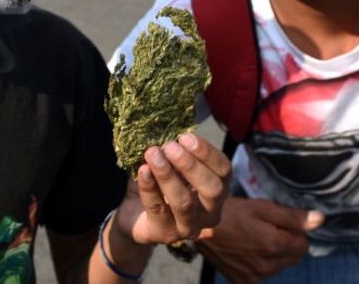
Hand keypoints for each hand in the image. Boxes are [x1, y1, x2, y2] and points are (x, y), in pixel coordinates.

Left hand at [113, 133, 231, 244]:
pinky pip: (158, 209)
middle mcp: (210, 212)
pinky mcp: (165, 234)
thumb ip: (174, 148)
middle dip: (191, 165)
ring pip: (185, 203)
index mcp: (217, 189)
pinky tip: (142, 170)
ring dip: (168, 175)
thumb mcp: (171, 162)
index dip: (207, 153)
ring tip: (153, 154)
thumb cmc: (159, 182)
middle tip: (170, 147)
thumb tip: (170, 126)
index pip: (224, 170)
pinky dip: (150, 188)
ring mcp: (189, 227)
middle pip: (212, 189)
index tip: (185, 137)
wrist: (134, 212)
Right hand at [198, 198, 323, 283]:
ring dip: (273, 254)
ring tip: (252, 238)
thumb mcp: (262, 208)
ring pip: (279, 266)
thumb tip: (321, 220)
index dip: (294, 231)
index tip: (277, 223)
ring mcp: (255, 277)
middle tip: (264, 228)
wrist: (201, 228)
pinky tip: (246, 251)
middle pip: (293, 257)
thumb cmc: (232, 213)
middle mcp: (267, 266)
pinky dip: (259, 263)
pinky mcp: (244, 282)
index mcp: (274, 245)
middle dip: (285, 244)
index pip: (303, 245)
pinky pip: (263, 273)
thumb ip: (293, 217)